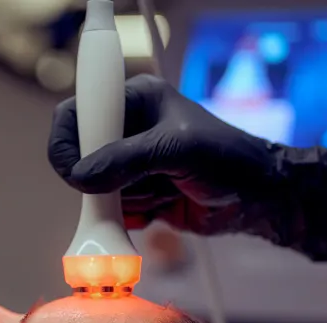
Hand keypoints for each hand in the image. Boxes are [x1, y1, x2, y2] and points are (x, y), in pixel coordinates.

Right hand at [47, 74, 326, 261]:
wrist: (258, 200)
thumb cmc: (227, 159)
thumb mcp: (176, 149)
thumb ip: (126, 160)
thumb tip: (80, 178)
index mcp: (134, 101)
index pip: (76, 114)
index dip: (67, 142)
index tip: (76, 172)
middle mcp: (126, 130)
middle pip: (79, 158)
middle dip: (99, 181)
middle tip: (122, 192)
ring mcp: (129, 165)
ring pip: (95, 190)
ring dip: (123, 201)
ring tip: (164, 193)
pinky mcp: (136, 195)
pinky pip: (112, 213)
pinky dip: (130, 218)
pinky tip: (164, 208)